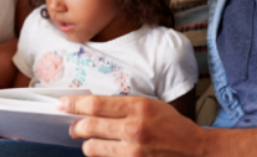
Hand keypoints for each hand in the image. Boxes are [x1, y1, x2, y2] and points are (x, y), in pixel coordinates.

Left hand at [58, 95, 205, 156]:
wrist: (196, 151)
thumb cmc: (173, 127)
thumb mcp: (150, 106)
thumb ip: (123, 106)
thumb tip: (93, 108)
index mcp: (138, 107)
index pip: (95, 105)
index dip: (74, 105)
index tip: (61, 105)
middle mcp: (133, 129)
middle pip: (89, 126)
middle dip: (76, 126)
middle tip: (73, 126)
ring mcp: (132, 151)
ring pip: (93, 147)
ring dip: (88, 144)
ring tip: (91, 141)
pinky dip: (103, 155)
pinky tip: (108, 151)